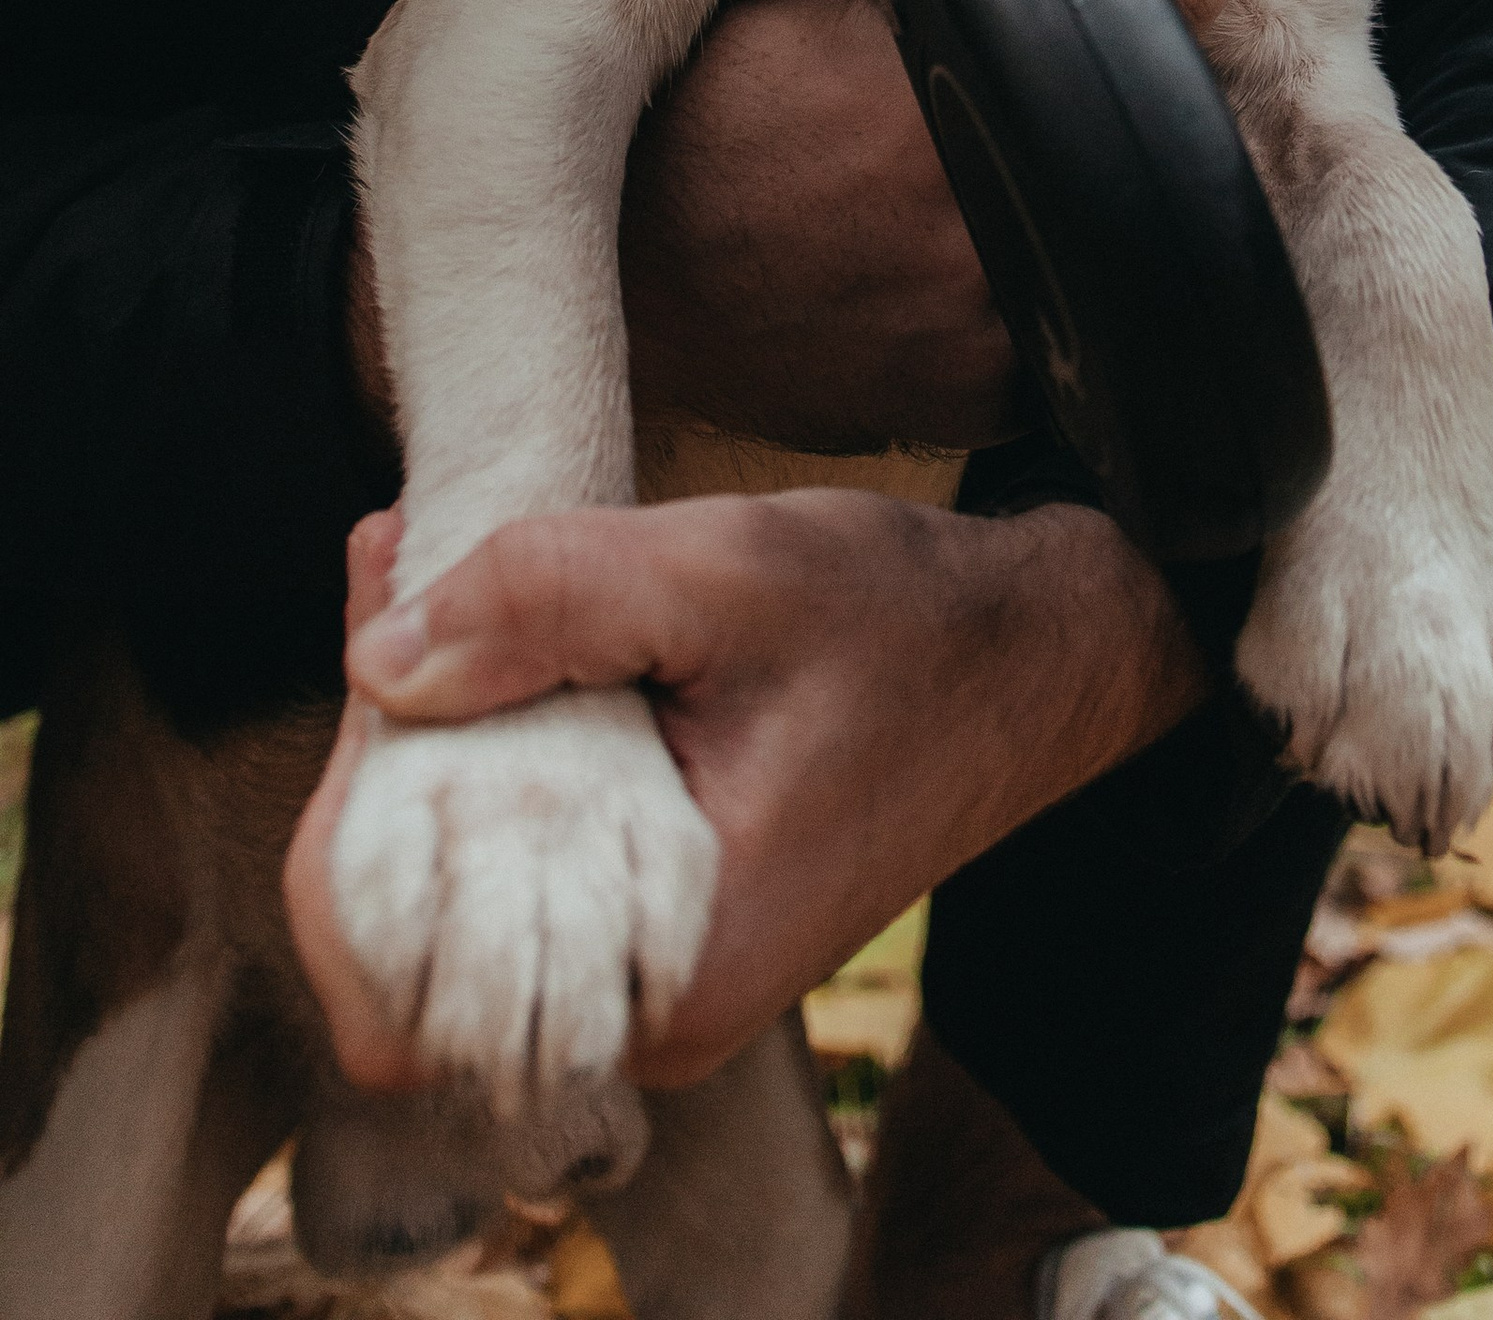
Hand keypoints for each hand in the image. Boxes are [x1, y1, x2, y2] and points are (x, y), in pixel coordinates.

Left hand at [287, 487, 1206, 1091]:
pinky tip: (492, 633)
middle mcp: (650, 1015)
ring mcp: (657, 977)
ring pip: (467, 897)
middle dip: (382, 750)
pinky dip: (498, 753)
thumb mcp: (733, 569)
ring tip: (433, 580)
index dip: (356, 809)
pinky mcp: (665, 923)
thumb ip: (551, 599)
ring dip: (432, 741)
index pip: (406, 972)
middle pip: (418, 937)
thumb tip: (381, 656)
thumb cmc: (912, 618)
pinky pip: (531, 867)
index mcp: (669, 976)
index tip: (381, 626)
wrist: (1043, 649)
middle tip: (398, 568)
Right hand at [347, 0, 1264, 454]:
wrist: (604, 276)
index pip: (1132, 16)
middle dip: (1159, 78)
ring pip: (1116, 249)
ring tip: (1069, 133)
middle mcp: (971, 251)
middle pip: (1147, 148)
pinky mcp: (955, 406)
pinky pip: (1055, 331)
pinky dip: (1055, 273)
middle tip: (1148, 23)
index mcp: (934, 125)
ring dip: (1117, 187)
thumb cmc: (685, 108)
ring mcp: (971, 347)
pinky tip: (1013, 225)